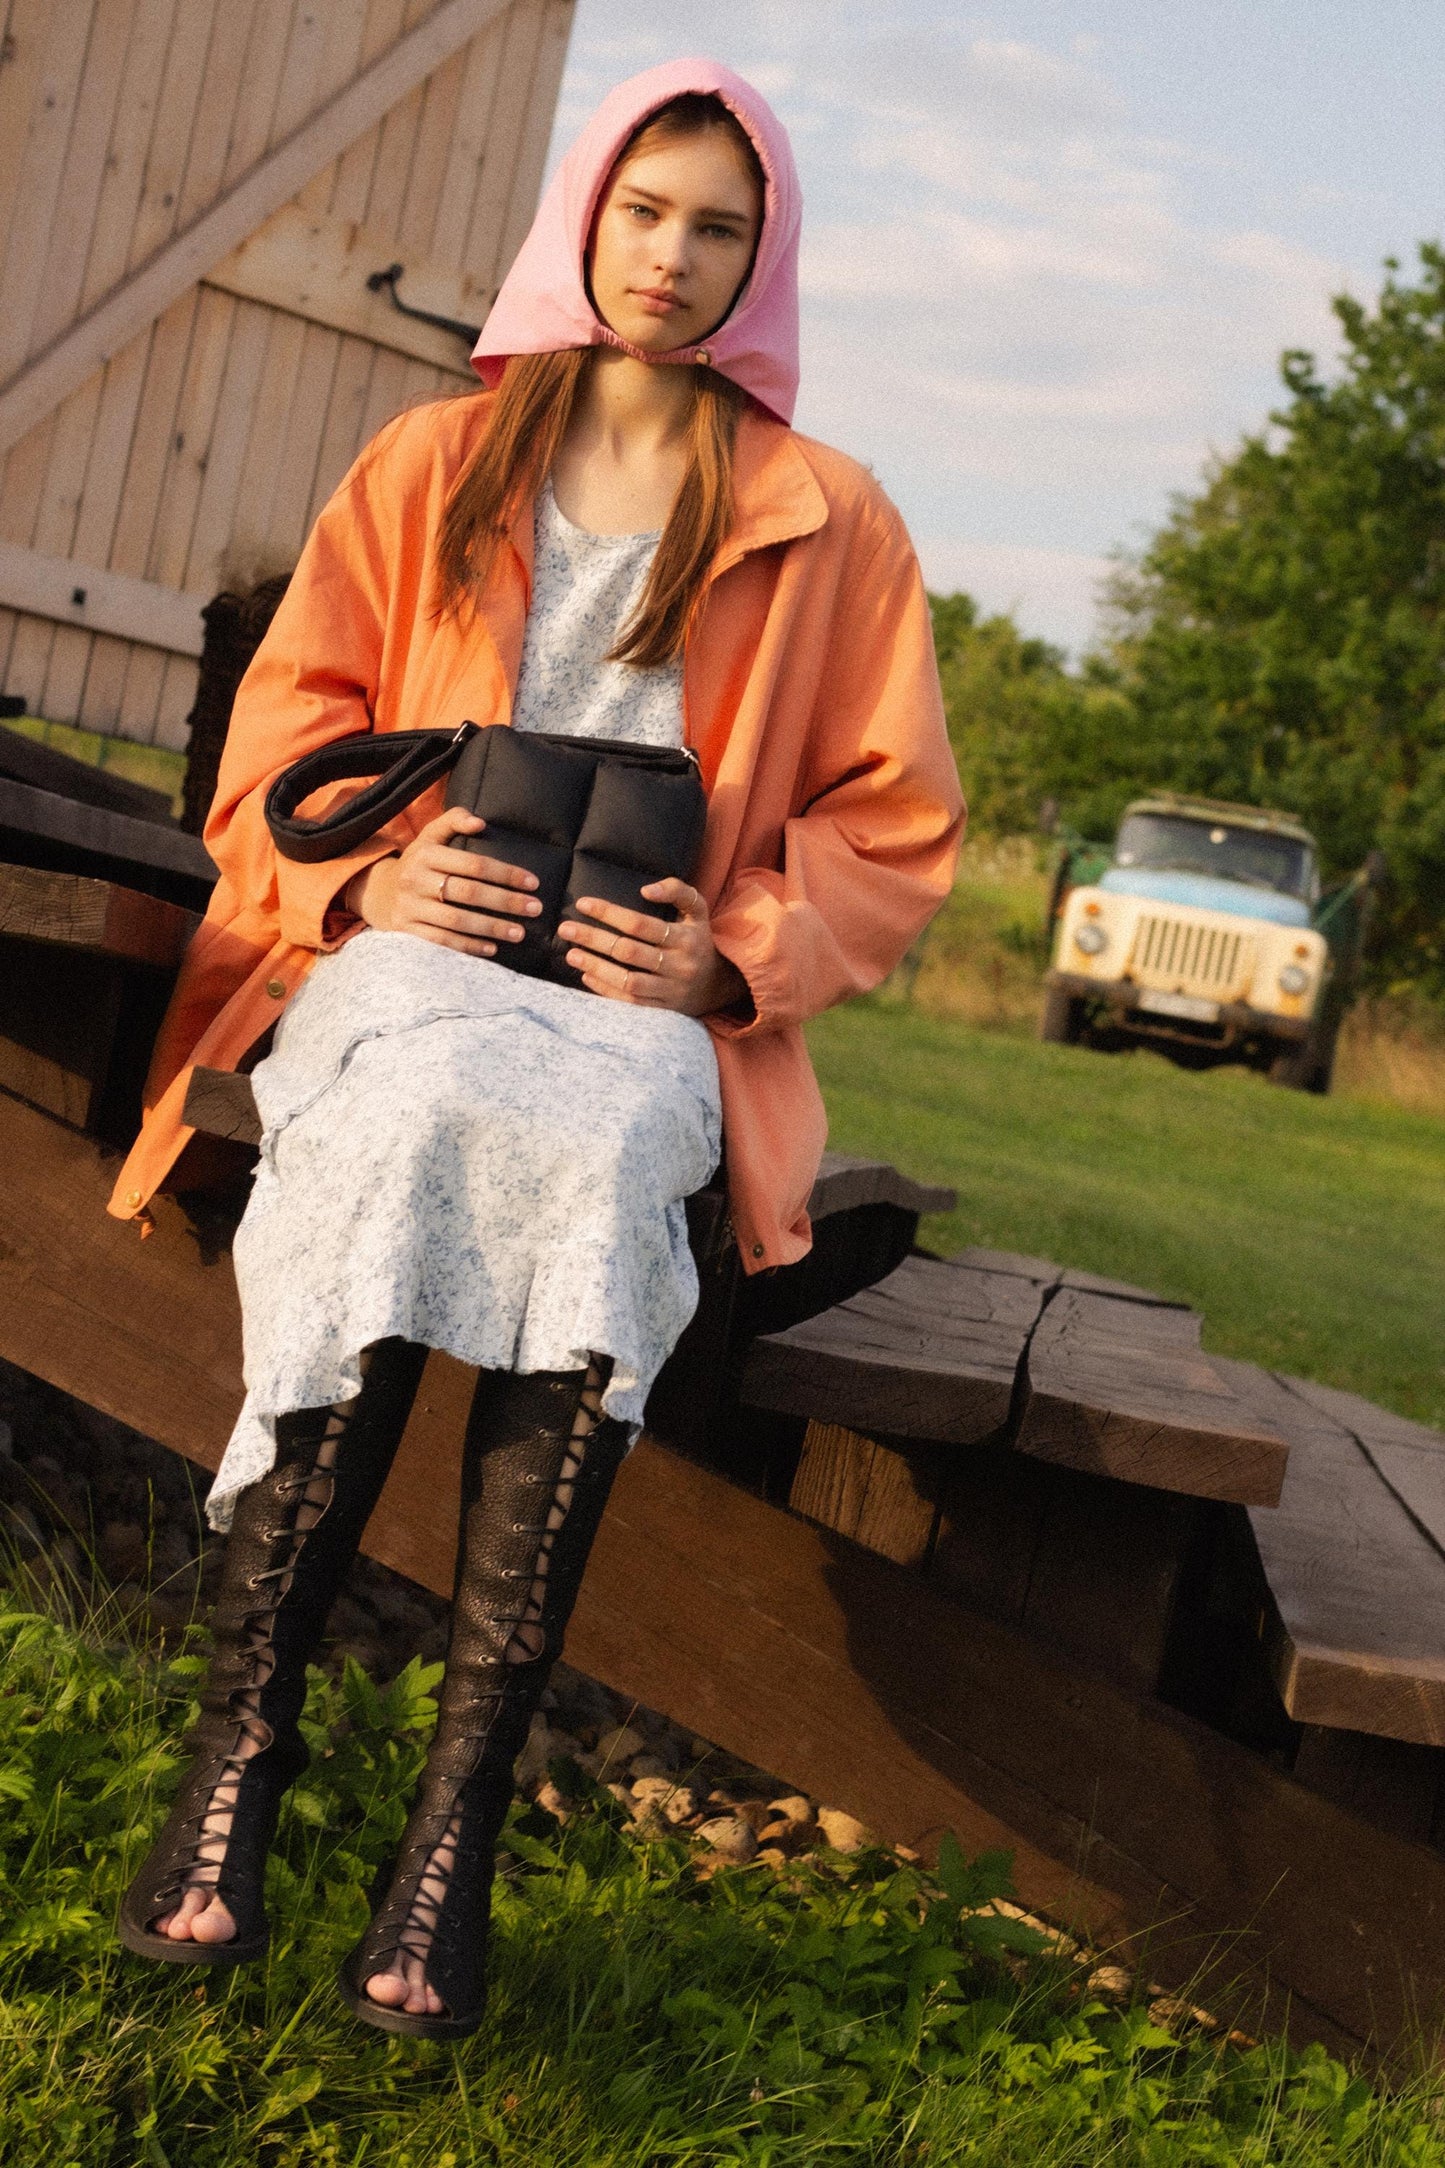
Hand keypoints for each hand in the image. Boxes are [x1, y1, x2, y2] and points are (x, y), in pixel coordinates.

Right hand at [347, 807, 542, 957]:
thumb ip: (454, 820)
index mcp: (426, 854)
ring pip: (457, 920)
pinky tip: (492, 949)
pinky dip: (468, 946)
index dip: (505, 874)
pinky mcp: (406, 932)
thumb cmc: (418, 863)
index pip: (474, 864)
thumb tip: (481, 822)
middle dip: (506, 902)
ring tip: (519, 933)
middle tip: (535, 909)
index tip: (533, 883)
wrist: (377, 893)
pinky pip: (442, 942)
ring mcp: (410, 907)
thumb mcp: (430, 836)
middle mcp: (416, 880)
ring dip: (491, 927)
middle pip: (469, 892)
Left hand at [557, 879, 747, 1014]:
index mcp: (685, 938)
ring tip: (571, 955)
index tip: (583, 904)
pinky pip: (630, 1001)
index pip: (640, 924)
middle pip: (628, 952)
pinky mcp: (663, 1011)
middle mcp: (679, 965)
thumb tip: (646, 889)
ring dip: (596, 968)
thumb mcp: (697, 911)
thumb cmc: (699, 940)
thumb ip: (678, 890)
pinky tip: (586, 977)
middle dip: (594, 939)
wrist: (720, 984)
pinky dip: (606, 990)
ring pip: (627, 981)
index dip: (609, 913)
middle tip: (566, 929)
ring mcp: (671, 991)